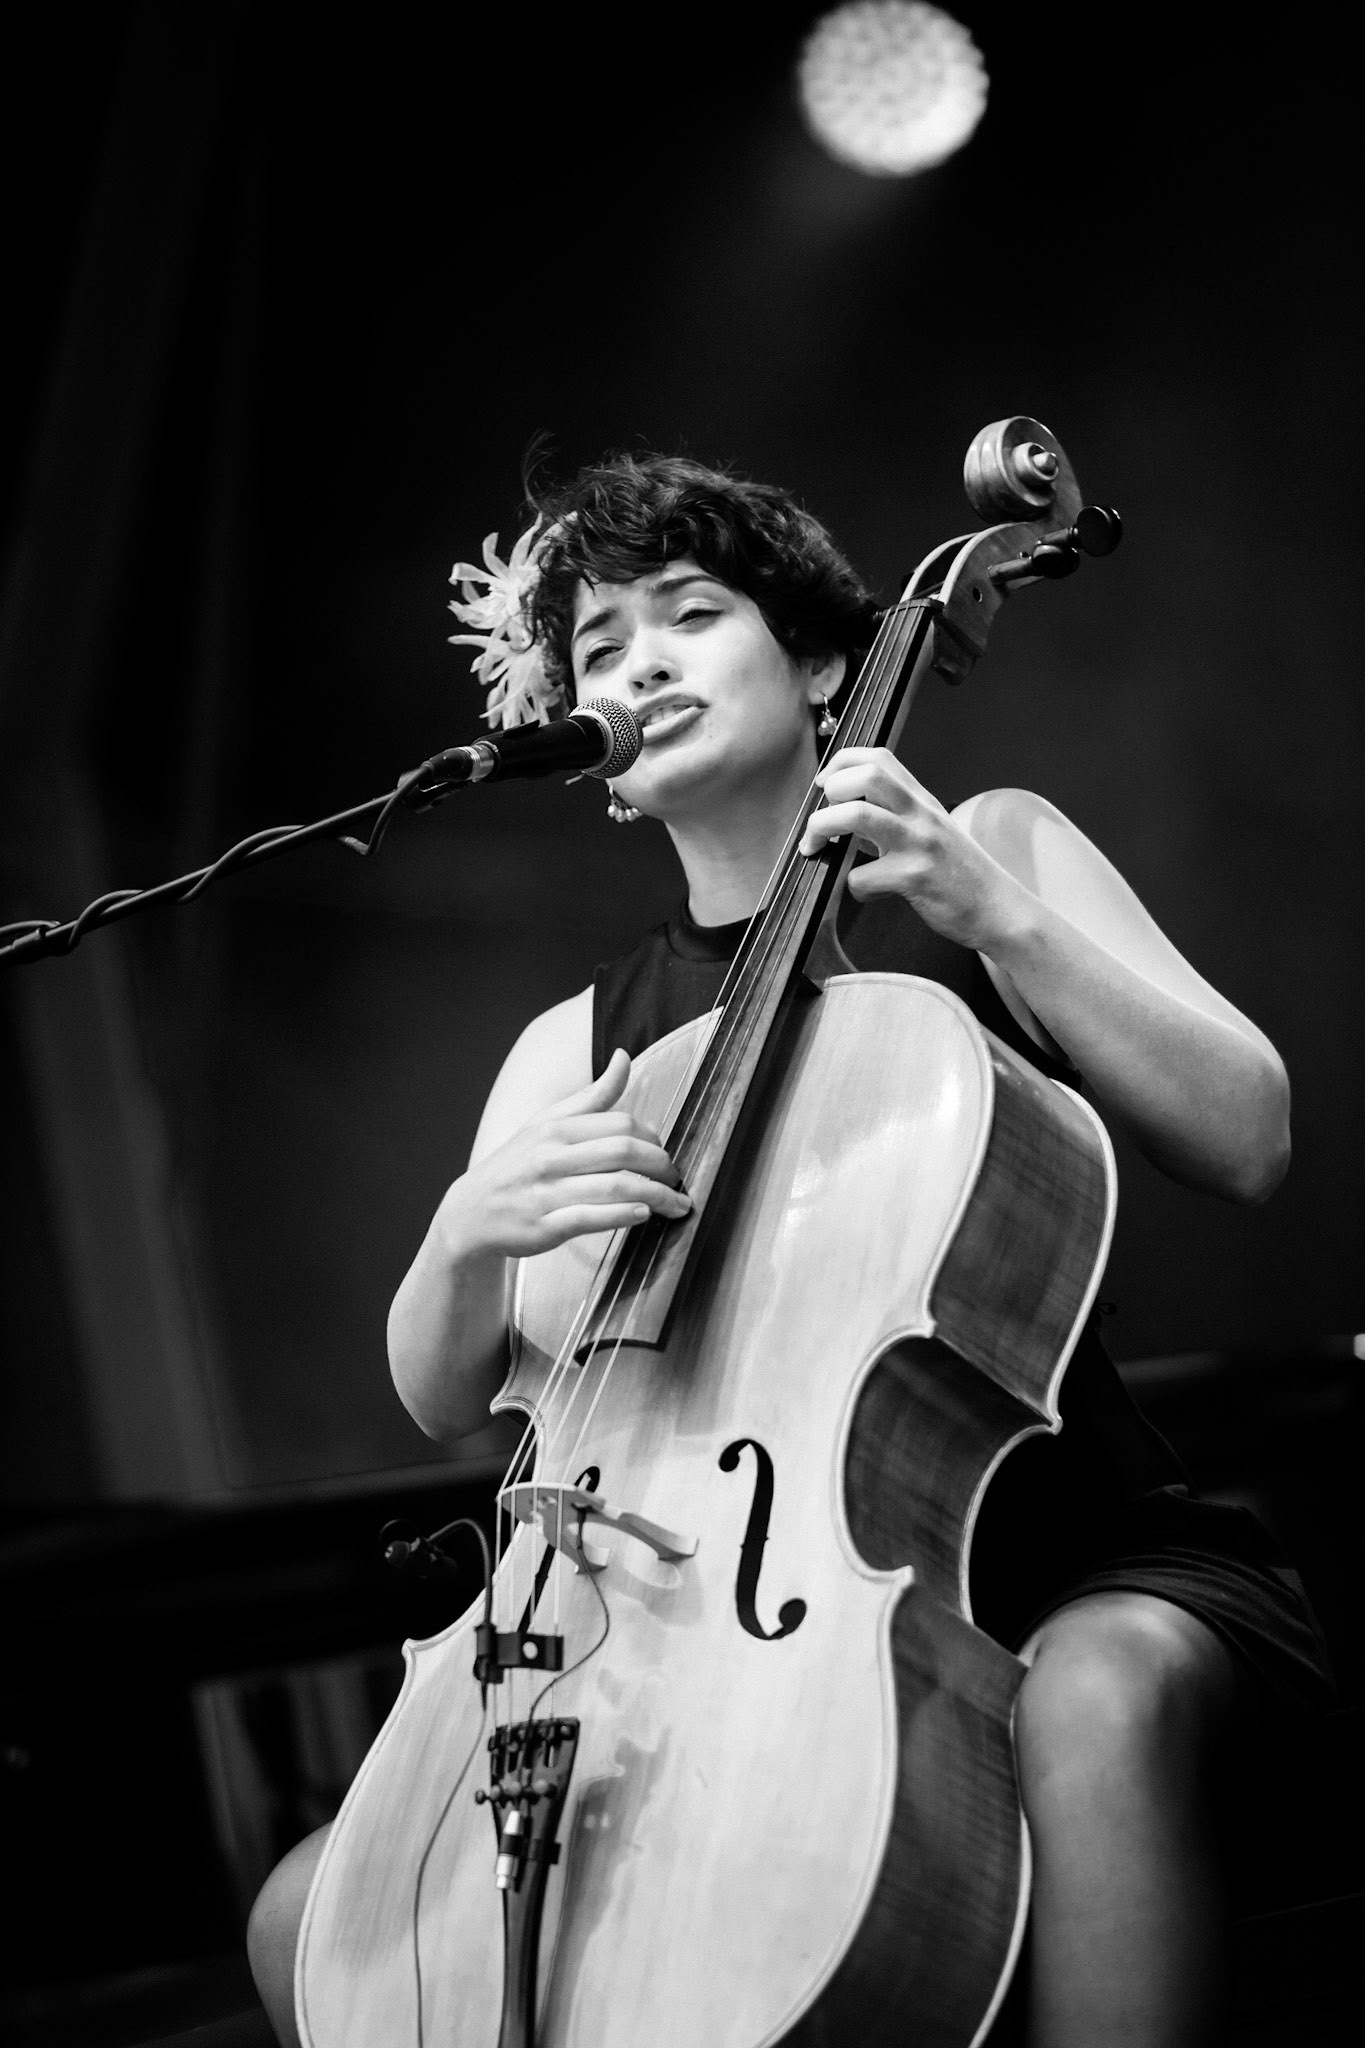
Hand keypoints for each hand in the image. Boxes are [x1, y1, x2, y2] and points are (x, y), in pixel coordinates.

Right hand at [441, 1048, 690, 1259]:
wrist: (470, 1213)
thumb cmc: (517, 1165)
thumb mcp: (547, 1123)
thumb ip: (592, 1096)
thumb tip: (624, 1057)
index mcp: (555, 1128)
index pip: (620, 1124)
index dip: (653, 1138)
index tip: (663, 1153)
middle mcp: (551, 1156)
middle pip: (623, 1152)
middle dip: (661, 1166)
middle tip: (676, 1179)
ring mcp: (547, 1192)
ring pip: (615, 1187)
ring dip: (655, 1195)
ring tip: (676, 1204)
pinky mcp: (546, 1226)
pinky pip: (593, 1217)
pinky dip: (624, 1215)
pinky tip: (643, 1215)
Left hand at [798, 748, 1022, 952]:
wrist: (1000, 909)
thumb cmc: (960, 875)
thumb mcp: (933, 832)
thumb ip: (896, 818)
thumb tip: (846, 817)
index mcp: (922, 800)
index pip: (878, 757)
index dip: (842, 764)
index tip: (826, 785)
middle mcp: (921, 814)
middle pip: (866, 775)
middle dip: (830, 791)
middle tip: (821, 820)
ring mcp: (919, 843)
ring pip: (857, 815)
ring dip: (822, 827)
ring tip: (815, 847)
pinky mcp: (915, 877)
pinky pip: (862, 877)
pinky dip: (854, 887)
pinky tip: (867, 893)